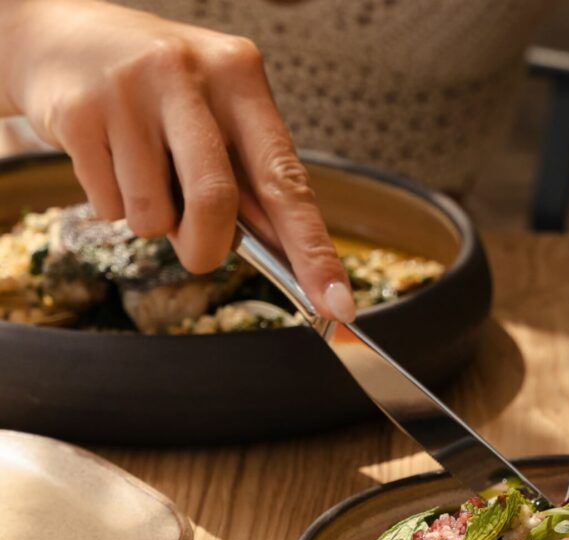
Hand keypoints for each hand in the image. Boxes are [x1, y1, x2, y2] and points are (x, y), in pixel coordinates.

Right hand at [5, 0, 354, 320]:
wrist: (62, 37)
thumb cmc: (161, 89)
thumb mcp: (217, 111)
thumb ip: (250, 177)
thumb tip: (287, 255)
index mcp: (240, 76)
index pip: (286, 179)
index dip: (314, 251)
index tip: (338, 305)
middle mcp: (188, 75)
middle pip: (215, 202)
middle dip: (207, 249)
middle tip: (200, 252)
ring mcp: (129, 92)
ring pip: (154, 216)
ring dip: (155, 223)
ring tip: (144, 175)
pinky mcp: (78, 115)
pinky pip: (107, 208)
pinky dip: (114, 207)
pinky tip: (110, 162)